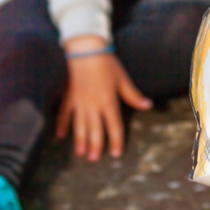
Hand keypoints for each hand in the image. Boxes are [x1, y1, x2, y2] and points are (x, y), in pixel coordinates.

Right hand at [55, 38, 151, 160]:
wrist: (85, 50)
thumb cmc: (106, 63)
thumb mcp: (122, 79)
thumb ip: (133, 95)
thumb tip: (147, 105)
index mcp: (109, 101)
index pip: (114, 126)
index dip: (116, 140)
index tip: (117, 153)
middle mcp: (93, 105)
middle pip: (95, 129)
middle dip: (96, 145)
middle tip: (95, 159)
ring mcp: (79, 102)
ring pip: (80, 125)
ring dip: (81, 140)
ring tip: (81, 153)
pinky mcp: (68, 97)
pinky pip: (64, 114)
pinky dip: (63, 125)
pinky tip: (61, 136)